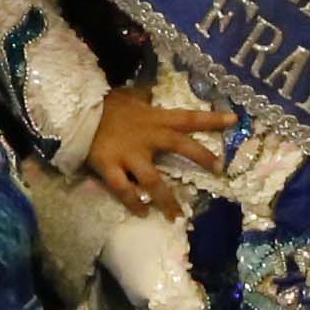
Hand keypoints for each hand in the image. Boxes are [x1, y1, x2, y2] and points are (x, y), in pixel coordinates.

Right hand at [84, 82, 234, 215]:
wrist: (74, 115)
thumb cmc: (103, 106)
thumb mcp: (128, 98)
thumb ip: (142, 99)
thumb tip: (152, 93)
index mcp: (154, 119)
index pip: (188, 117)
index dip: (212, 118)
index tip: (235, 120)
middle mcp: (147, 137)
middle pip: (180, 146)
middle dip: (201, 157)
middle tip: (218, 170)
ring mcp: (129, 155)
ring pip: (153, 180)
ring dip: (166, 200)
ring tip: (177, 216)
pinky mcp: (110, 168)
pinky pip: (124, 190)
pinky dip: (134, 203)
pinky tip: (142, 213)